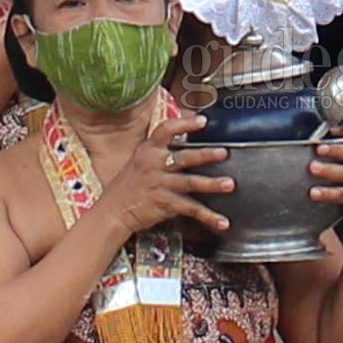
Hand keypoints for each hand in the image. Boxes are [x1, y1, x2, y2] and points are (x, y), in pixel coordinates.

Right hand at [98, 101, 229, 243]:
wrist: (113, 211)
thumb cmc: (128, 185)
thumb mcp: (139, 160)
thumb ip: (159, 150)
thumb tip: (183, 138)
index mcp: (147, 150)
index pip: (165, 130)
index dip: (184, 124)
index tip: (202, 121)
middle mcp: (154, 165)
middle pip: (183, 157)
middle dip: (205, 155)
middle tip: (224, 153)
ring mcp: (160, 185)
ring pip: (190, 183)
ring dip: (211, 184)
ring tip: (229, 184)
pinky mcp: (164, 204)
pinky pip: (190, 209)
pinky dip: (208, 216)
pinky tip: (222, 222)